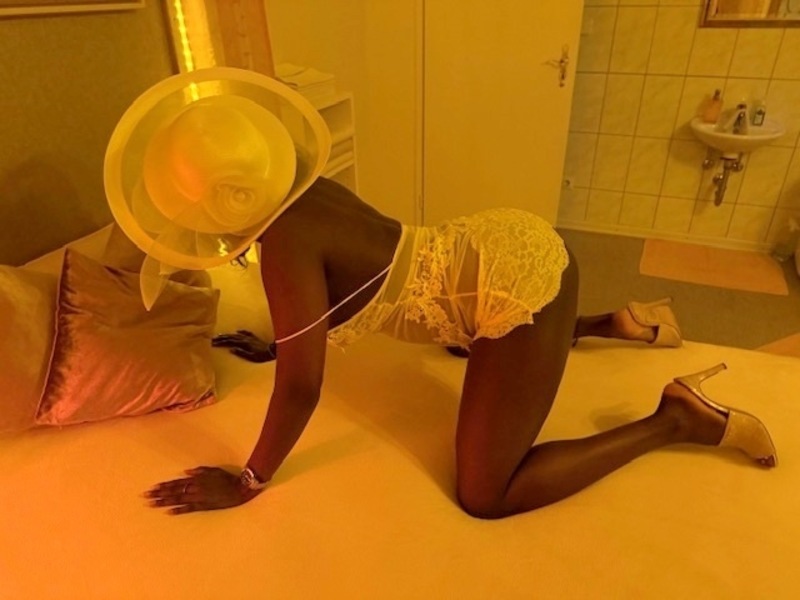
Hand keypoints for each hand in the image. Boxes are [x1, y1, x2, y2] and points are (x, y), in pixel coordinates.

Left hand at [144, 466, 261, 514]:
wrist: (239, 489)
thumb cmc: (227, 478)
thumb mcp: (214, 470)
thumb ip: (199, 471)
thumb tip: (186, 472)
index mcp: (197, 479)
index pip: (176, 482)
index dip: (164, 486)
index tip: (152, 488)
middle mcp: (195, 488)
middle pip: (174, 491)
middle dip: (158, 494)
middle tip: (145, 497)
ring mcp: (199, 497)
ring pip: (178, 499)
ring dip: (164, 502)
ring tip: (152, 504)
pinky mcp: (204, 506)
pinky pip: (189, 508)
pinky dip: (178, 510)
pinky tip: (168, 512)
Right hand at [212, 330, 276, 362]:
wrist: (273, 351)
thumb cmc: (262, 356)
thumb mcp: (251, 357)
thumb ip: (241, 353)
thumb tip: (231, 349)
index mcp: (244, 343)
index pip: (230, 342)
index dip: (221, 342)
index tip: (213, 343)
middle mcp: (246, 338)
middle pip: (231, 337)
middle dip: (222, 338)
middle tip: (213, 339)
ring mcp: (250, 337)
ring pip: (237, 334)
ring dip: (228, 334)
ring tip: (221, 335)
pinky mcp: (254, 338)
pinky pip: (245, 333)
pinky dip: (240, 332)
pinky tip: (237, 331)